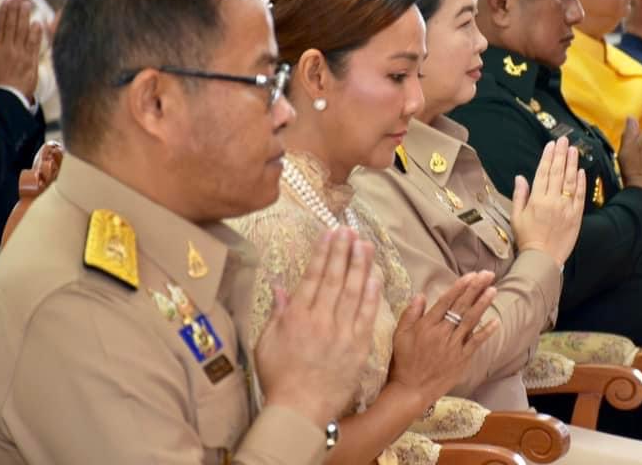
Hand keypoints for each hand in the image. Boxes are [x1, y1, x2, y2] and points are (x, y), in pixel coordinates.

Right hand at [0, 0, 42, 97]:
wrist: (6, 98)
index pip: (1, 25)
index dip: (4, 12)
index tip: (7, 1)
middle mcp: (9, 48)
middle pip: (13, 25)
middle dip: (16, 10)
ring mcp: (21, 54)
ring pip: (23, 32)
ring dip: (25, 17)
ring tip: (27, 4)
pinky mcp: (32, 61)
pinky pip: (34, 44)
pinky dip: (36, 33)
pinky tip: (38, 23)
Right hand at [255, 228, 380, 427]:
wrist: (300, 410)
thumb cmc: (279, 379)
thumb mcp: (267, 344)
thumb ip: (277, 314)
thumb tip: (280, 287)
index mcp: (297, 317)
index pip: (313, 277)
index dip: (323, 253)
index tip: (330, 234)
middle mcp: (321, 320)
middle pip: (335, 278)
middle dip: (344, 252)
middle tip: (350, 231)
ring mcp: (342, 332)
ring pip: (354, 291)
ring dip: (360, 266)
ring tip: (365, 245)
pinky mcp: (358, 346)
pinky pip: (367, 314)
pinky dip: (372, 293)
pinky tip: (375, 276)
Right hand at [389, 272, 498, 411]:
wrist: (411, 389)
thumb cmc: (404, 361)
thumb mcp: (400, 335)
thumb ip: (410, 314)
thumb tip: (421, 295)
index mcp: (427, 325)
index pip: (446, 301)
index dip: (459, 287)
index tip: (471, 275)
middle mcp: (442, 333)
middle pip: (461, 307)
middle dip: (475, 289)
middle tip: (488, 275)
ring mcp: (453, 346)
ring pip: (470, 321)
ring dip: (483, 304)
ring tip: (493, 290)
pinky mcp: (462, 359)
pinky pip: (476, 343)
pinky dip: (486, 332)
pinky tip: (496, 321)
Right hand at [511, 137, 586, 267]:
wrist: (543, 258)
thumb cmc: (526, 238)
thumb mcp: (516, 216)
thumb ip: (520, 195)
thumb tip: (520, 177)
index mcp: (536, 200)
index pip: (543, 173)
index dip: (547, 157)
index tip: (551, 145)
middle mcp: (552, 200)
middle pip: (557, 172)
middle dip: (561, 154)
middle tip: (564, 140)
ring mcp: (566, 207)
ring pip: (570, 181)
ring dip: (572, 164)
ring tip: (574, 150)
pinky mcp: (576, 216)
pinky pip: (580, 196)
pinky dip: (580, 182)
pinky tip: (580, 171)